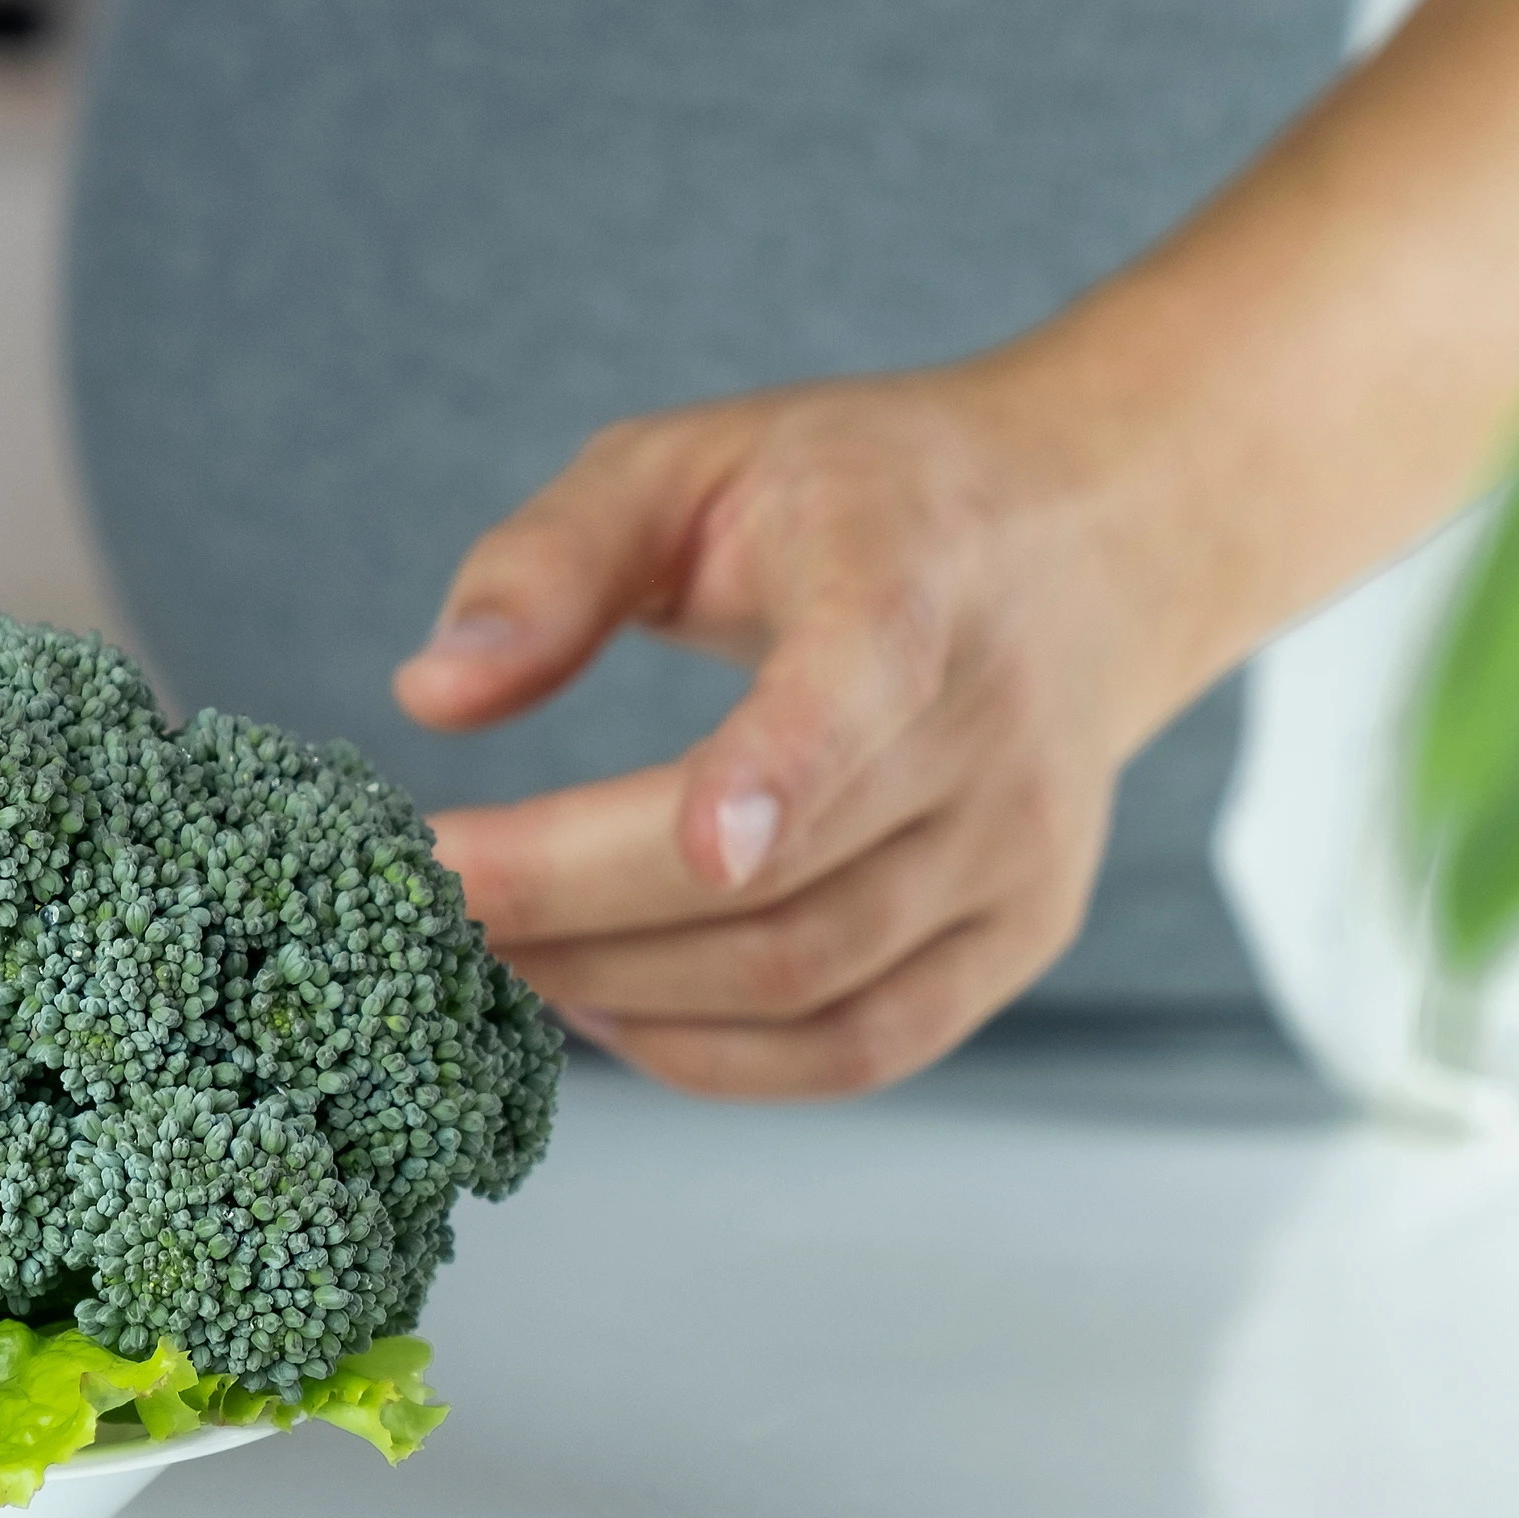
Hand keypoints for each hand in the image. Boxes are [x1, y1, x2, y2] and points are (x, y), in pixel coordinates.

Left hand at [394, 360, 1211, 1098]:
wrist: (1087, 539)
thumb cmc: (852, 495)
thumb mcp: (689, 459)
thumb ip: (551, 561)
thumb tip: (433, 695)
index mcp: (911, 573)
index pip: (864, 680)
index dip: (787, 765)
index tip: (701, 839)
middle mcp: (989, 726)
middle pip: (782, 876)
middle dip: (576, 905)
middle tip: (431, 897)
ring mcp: (1019, 847)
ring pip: (808, 980)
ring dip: (622, 990)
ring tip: (499, 947)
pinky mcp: (1023, 933)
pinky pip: (862, 1049)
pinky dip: (718, 1058)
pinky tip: (608, 1009)